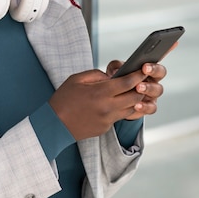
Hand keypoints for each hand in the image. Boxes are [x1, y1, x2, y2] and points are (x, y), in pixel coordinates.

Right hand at [49, 62, 165, 139]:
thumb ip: (96, 75)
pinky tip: (116, 103)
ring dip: (134, 99)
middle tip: (142, 80)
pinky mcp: (106, 128)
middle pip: (135, 97)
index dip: (138, 75)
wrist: (55, 124)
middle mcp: (107, 107)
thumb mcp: (76, 79)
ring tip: (132, 91)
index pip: (127, 83)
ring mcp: (107, 119)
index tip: (143, 70)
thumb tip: (111, 77)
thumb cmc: (63, 99)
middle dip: (141, 88)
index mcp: (99, 92)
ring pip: (131, 108)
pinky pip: (120, 116)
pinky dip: (122, 108)